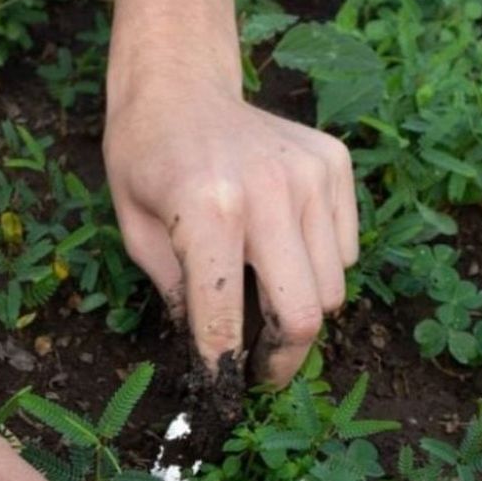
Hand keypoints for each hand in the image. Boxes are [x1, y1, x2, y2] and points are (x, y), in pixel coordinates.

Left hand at [104, 81, 358, 384]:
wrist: (179, 86)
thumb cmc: (146, 162)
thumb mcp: (136, 235)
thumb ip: (178, 298)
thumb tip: (211, 360)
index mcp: (209, 211)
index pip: (227, 319)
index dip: (225, 368)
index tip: (226, 394)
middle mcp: (269, 191)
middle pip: (307, 313)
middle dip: (284, 358)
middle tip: (261, 371)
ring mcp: (310, 175)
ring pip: (334, 287)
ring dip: (301, 309)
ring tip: (263, 297)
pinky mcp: (334, 163)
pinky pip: (345, 249)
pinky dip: (318, 266)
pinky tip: (279, 246)